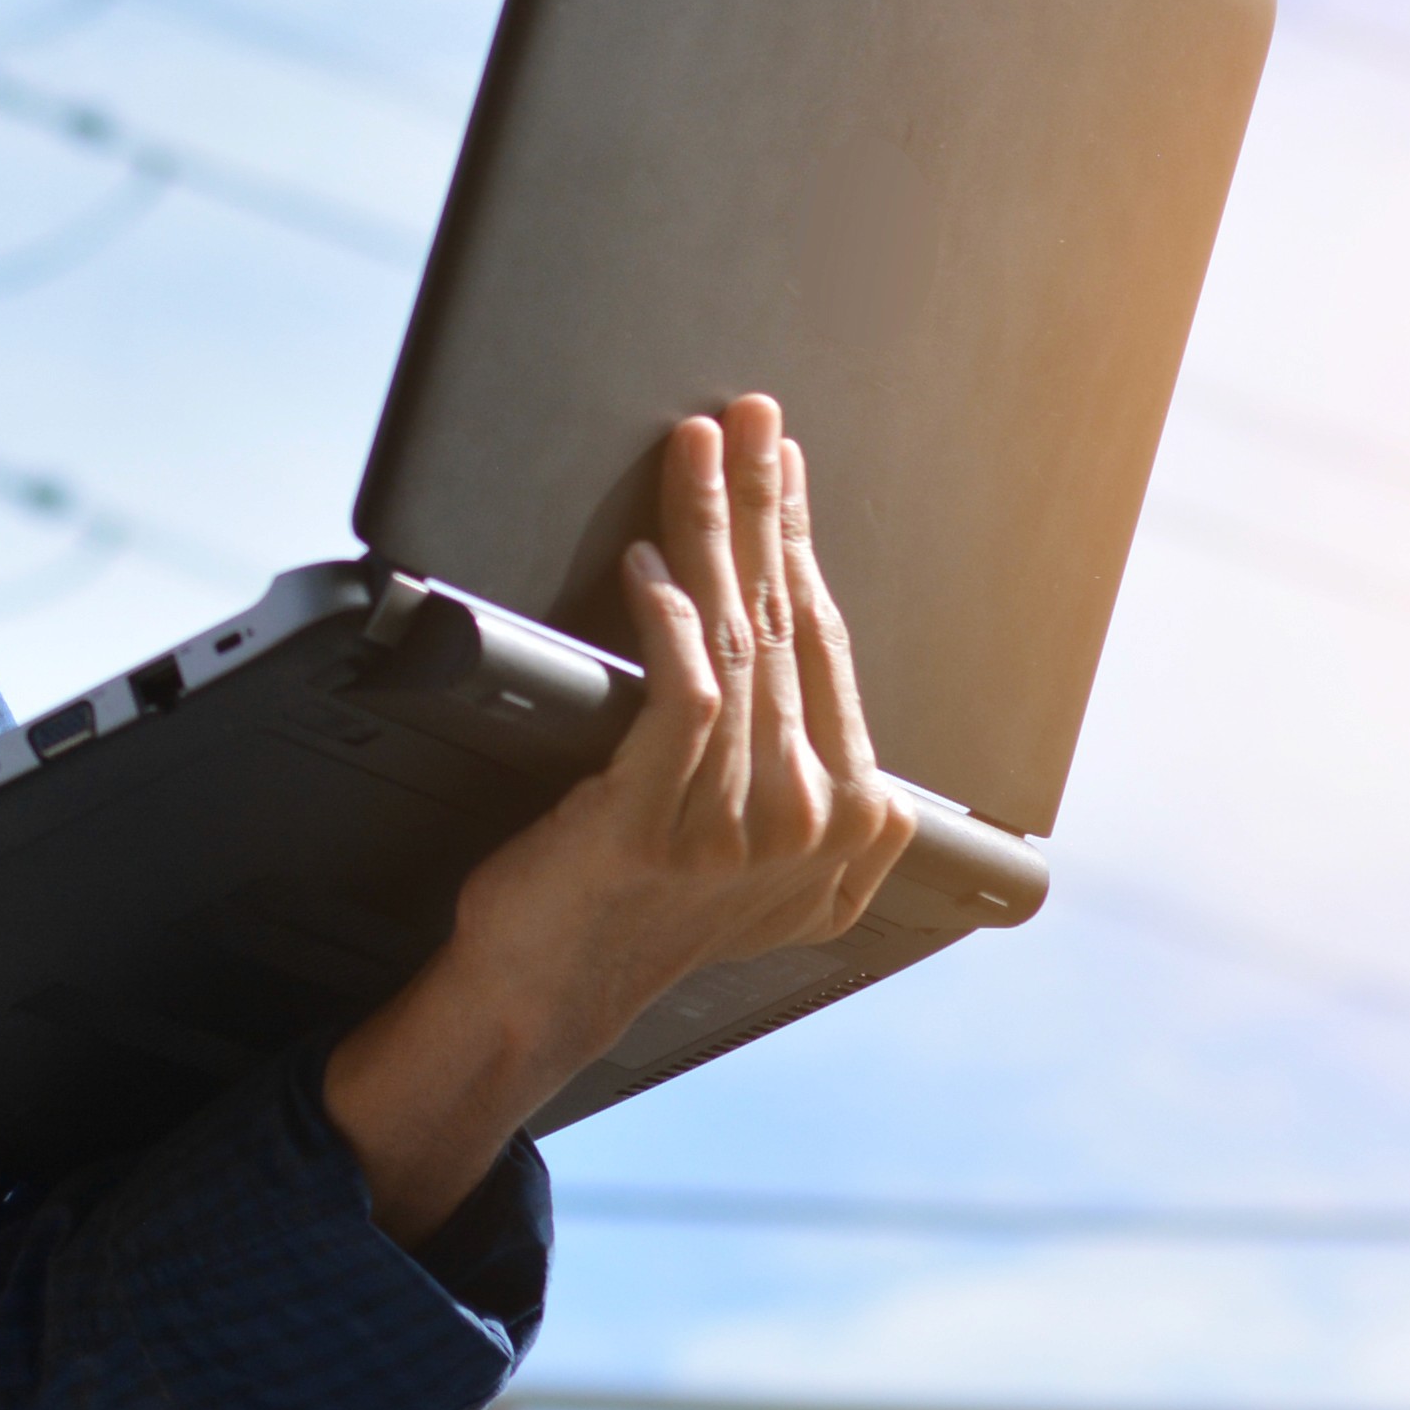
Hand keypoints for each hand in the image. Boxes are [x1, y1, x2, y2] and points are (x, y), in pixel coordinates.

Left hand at [313, 395, 918, 1240]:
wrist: (550, 989)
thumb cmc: (634, 899)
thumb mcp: (752, 842)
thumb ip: (790, 759)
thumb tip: (774, 624)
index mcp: (859, 827)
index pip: (830, 645)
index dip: (803, 540)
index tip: (783, 464)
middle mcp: (813, 828)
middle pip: (789, 626)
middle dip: (768, 506)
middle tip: (751, 420)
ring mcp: (741, 832)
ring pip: (736, 644)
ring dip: (711, 532)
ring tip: (695, 454)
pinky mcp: (658, 825)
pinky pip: (680, 699)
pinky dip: (665, 623)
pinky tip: (649, 567)